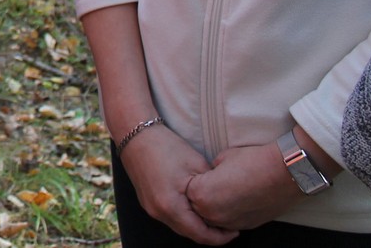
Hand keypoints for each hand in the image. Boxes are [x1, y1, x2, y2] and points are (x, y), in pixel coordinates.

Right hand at [120, 126, 238, 244]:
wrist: (135, 133)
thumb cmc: (166, 146)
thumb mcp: (197, 166)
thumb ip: (211, 189)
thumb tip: (224, 202)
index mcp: (171, 206)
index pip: (201, 235)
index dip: (221, 237)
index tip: (235, 231)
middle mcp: (158, 212)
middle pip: (189, 234)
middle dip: (210, 234)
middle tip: (228, 227)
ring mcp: (150, 208)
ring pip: (179, 226)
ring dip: (197, 226)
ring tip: (214, 218)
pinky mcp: (147, 202)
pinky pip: (170, 217)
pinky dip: (185, 218)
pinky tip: (195, 208)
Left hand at [187, 143, 301, 230]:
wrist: (284, 173)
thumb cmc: (253, 161)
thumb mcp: (222, 158)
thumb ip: (209, 171)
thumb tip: (210, 175)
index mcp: (201, 194)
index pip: (188, 191)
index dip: (196, 180)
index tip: (203, 174)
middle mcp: (212, 213)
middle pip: (197, 208)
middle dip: (202, 197)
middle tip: (213, 184)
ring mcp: (229, 222)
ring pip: (213, 219)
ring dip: (214, 208)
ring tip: (225, 193)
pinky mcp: (246, 226)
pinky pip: (229, 223)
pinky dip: (229, 214)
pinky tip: (236, 201)